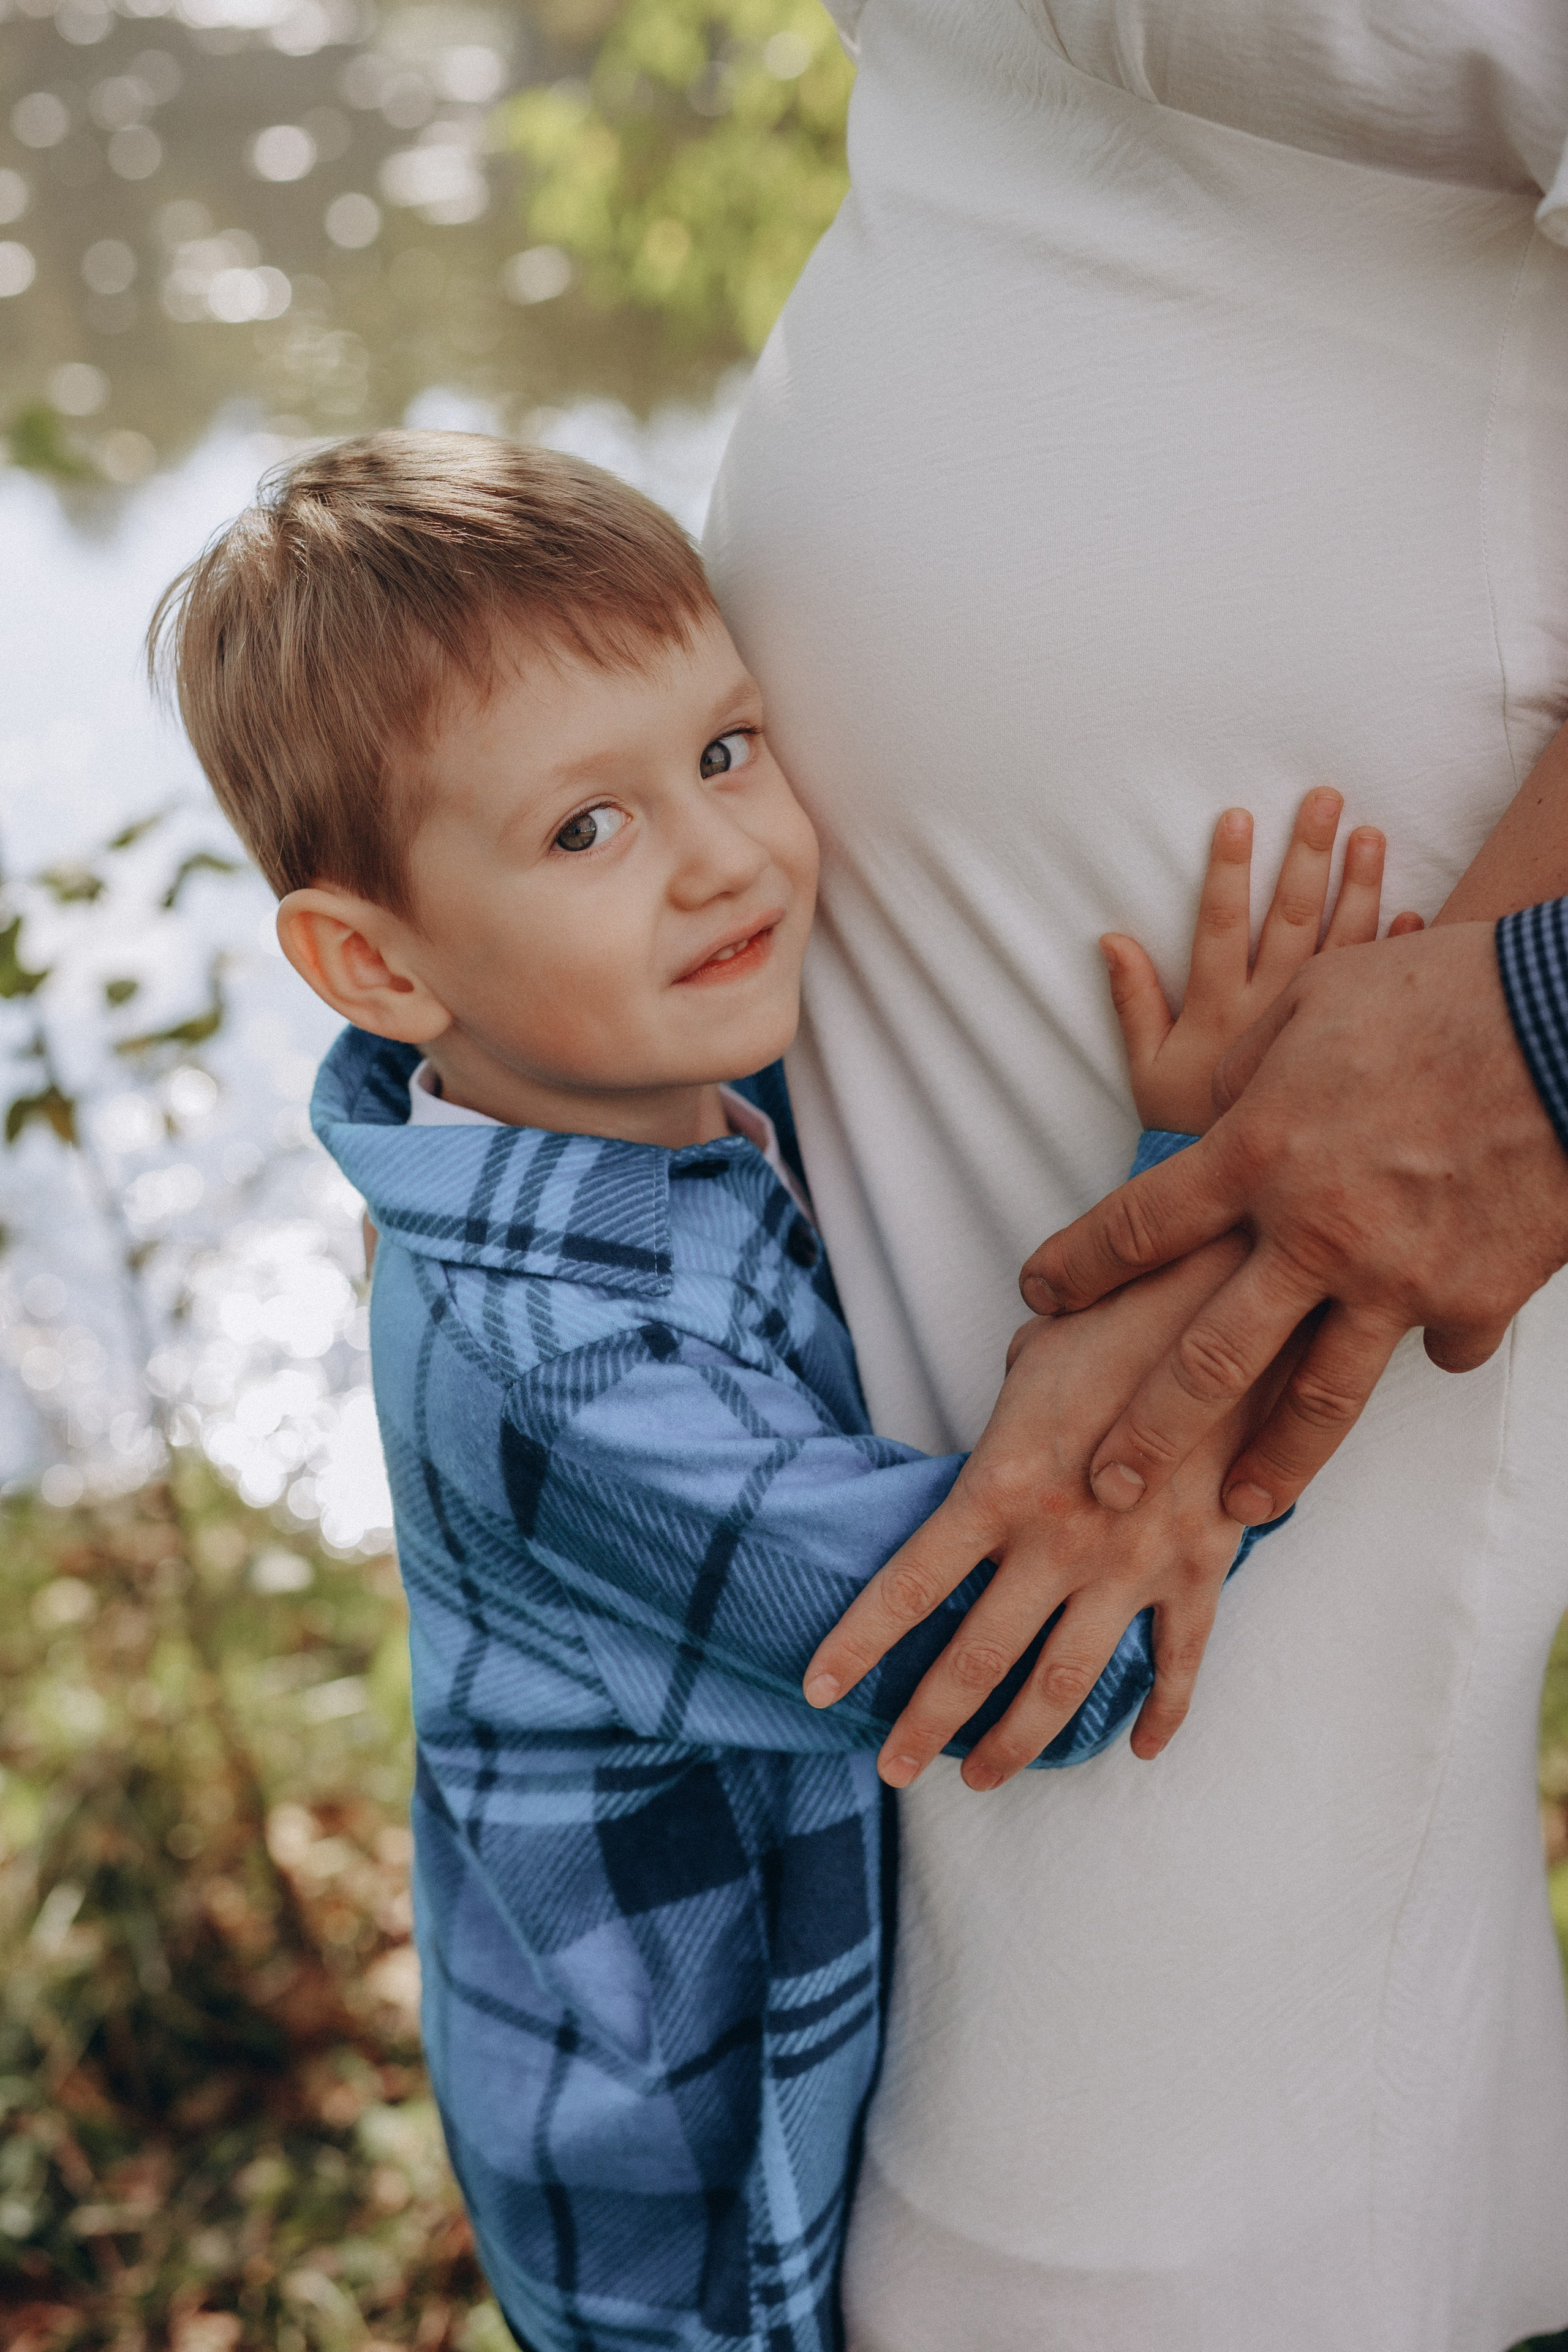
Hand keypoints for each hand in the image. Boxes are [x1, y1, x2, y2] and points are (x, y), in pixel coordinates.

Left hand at [803, 1233, 1283, 1787]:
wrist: (1237, 1316)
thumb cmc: (1124, 1314)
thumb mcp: (1039, 1351)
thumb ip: (1009, 1398)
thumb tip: (1007, 1394)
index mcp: (1002, 1487)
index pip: (911, 1583)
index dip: (858, 1643)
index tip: (817, 1689)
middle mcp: (1059, 1541)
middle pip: (977, 1660)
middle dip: (928, 1724)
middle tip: (892, 1769)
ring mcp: (1132, 1565)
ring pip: (1064, 1684)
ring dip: (1019, 1741)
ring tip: (980, 1778)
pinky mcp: (1200, 1566)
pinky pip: (1179, 1660)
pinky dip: (1163, 1711)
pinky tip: (1140, 1747)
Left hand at [1021, 919, 1567, 1524]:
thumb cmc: (1441, 990)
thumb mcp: (1316, 1000)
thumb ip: (1248, 1068)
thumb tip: (1219, 1111)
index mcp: (1257, 1150)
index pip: (1139, 1227)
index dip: (1079, 1266)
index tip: (1039, 1296)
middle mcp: (1314, 1233)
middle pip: (1208, 1359)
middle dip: (1149, 1430)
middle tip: (1110, 1484)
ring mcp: (1397, 1279)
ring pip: (1319, 1400)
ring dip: (1276, 1462)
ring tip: (1242, 1507)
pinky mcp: (1476, 1298)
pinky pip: (1441, 1347)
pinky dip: (1430, 1349)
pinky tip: (1419, 1352)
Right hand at [1106, 788, 1417, 1133]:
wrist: (1239, 1193)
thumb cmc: (1186, 1128)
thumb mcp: (1146, 1071)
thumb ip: (1133, 1003)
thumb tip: (1110, 938)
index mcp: (1217, 1009)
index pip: (1220, 924)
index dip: (1228, 870)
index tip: (1239, 817)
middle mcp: (1268, 1010)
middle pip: (1288, 919)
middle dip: (1305, 855)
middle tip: (1325, 798)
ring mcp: (1313, 1028)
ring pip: (1340, 944)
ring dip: (1358, 887)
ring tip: (1370, 835)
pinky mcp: (1345, 1047)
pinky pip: (1376, 995)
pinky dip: (1395, 956)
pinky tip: (1414, 917)